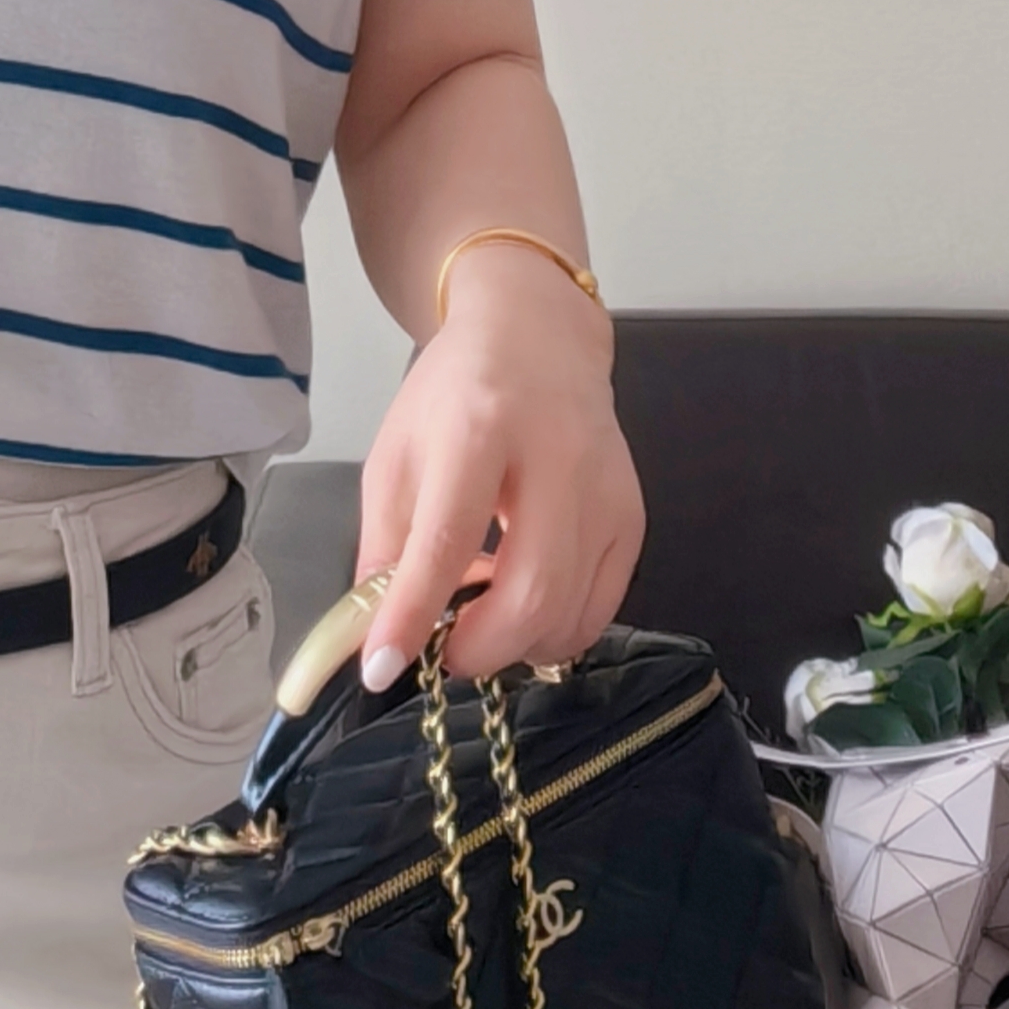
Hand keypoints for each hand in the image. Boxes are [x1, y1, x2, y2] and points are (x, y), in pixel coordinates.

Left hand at [354, 249, 645, 694]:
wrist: (538, 340)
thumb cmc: (455, 396)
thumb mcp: (396, 455)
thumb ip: (384, 546)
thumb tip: (376, 637)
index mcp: (479, 429)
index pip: (449, 536)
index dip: (414, 611)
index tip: (382, 667)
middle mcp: (556, 458)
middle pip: (531, 590)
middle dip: (479, 648)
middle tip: (444, 652)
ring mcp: (606, 490)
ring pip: (570, 612)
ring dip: (515, 645)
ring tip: (480, 619)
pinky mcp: (632, 516)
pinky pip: (598, 609)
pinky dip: (554, 631)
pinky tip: (522, 604)